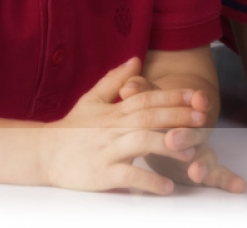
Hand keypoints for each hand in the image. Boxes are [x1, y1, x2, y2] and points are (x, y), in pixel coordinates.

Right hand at [39, 57, 205, 192]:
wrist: (43, 153)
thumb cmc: (72, 128)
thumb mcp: (93, 98)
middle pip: (150, 117)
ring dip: (167, 146)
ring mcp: (108, 150)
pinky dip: (147, 181)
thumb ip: (115, 80)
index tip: (196, 96)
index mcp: (115, 110)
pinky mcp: (101, 174)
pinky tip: (166, 186)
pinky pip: (127, 176)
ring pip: (141, 143)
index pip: (148, 98)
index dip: (173, 96)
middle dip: (178, 116)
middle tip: (202, 118)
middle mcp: (114, 127)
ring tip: (191, 152)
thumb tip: (136, 59)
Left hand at [120, 75, 245, 192]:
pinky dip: (229, 180)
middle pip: (196, 132)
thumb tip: (128, 87)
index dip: (198, 100)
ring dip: (202, 164)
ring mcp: (200, 150)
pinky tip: (239, 186)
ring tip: (196, 172)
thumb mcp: (150, 98)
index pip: (195, 103)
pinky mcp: (200, 167)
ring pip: (206, 155)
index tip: (198, 99)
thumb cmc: (160, 109)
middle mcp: (197, 130)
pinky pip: (218, 174)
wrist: (173, 122)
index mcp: (186, 110)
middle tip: (172, 139)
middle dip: (187, 135)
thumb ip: (142, 91)